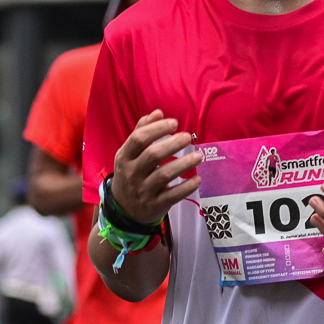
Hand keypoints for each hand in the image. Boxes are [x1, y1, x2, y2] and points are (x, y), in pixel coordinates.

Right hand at [110, 110, 201, 225]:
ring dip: (184, 164)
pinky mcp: (155, 205)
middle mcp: (132, 173)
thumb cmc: (131, 174)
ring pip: (164, 175)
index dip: (157, 128)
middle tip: (188, 137)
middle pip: (152, 155)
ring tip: (198, 156)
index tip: (174, 123)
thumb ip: (141, 131)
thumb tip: (158, 112)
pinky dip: (186, 187)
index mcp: (124, 157)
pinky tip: (197, 179)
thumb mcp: (129, 154)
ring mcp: (143, 190)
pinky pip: (173, 195)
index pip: (139, 139)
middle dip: (172, 144)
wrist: (124, 210)